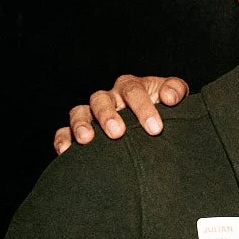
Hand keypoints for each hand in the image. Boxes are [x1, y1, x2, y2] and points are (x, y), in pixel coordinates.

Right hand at [53, 75, 189, 154]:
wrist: (152, 124)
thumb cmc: (163, 109)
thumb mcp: (173, 96)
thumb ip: (175, 90)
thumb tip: (169, 97)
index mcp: (132, 88)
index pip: (134, 91)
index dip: (143, 108)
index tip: (154, 128)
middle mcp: (109, 98)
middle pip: (102, 98)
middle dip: (108, 115)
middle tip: (118, 133)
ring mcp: (92, 114)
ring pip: (80, 112)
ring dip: (81, 124)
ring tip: (87, 139)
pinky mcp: (78, 131)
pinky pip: (64, 131)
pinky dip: (63, 139)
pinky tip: (66, 150)